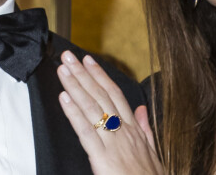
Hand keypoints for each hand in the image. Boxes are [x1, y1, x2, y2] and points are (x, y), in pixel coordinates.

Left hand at [58, 51, 162, 174]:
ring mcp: (112, 143)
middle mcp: (122, 131)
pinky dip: (73, 113)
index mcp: (133, 130)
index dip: (100, 75)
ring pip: (91, 108)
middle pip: (100, 95)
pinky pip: (85, 131)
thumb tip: (141, 109)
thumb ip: (145, 129)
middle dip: (82, 73)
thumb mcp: (153, 153)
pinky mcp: (102, 158)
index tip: (87, 60)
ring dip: (75, 86)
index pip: (115, 94)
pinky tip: (63, 98)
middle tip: (67, 56)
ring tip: (62, 69)